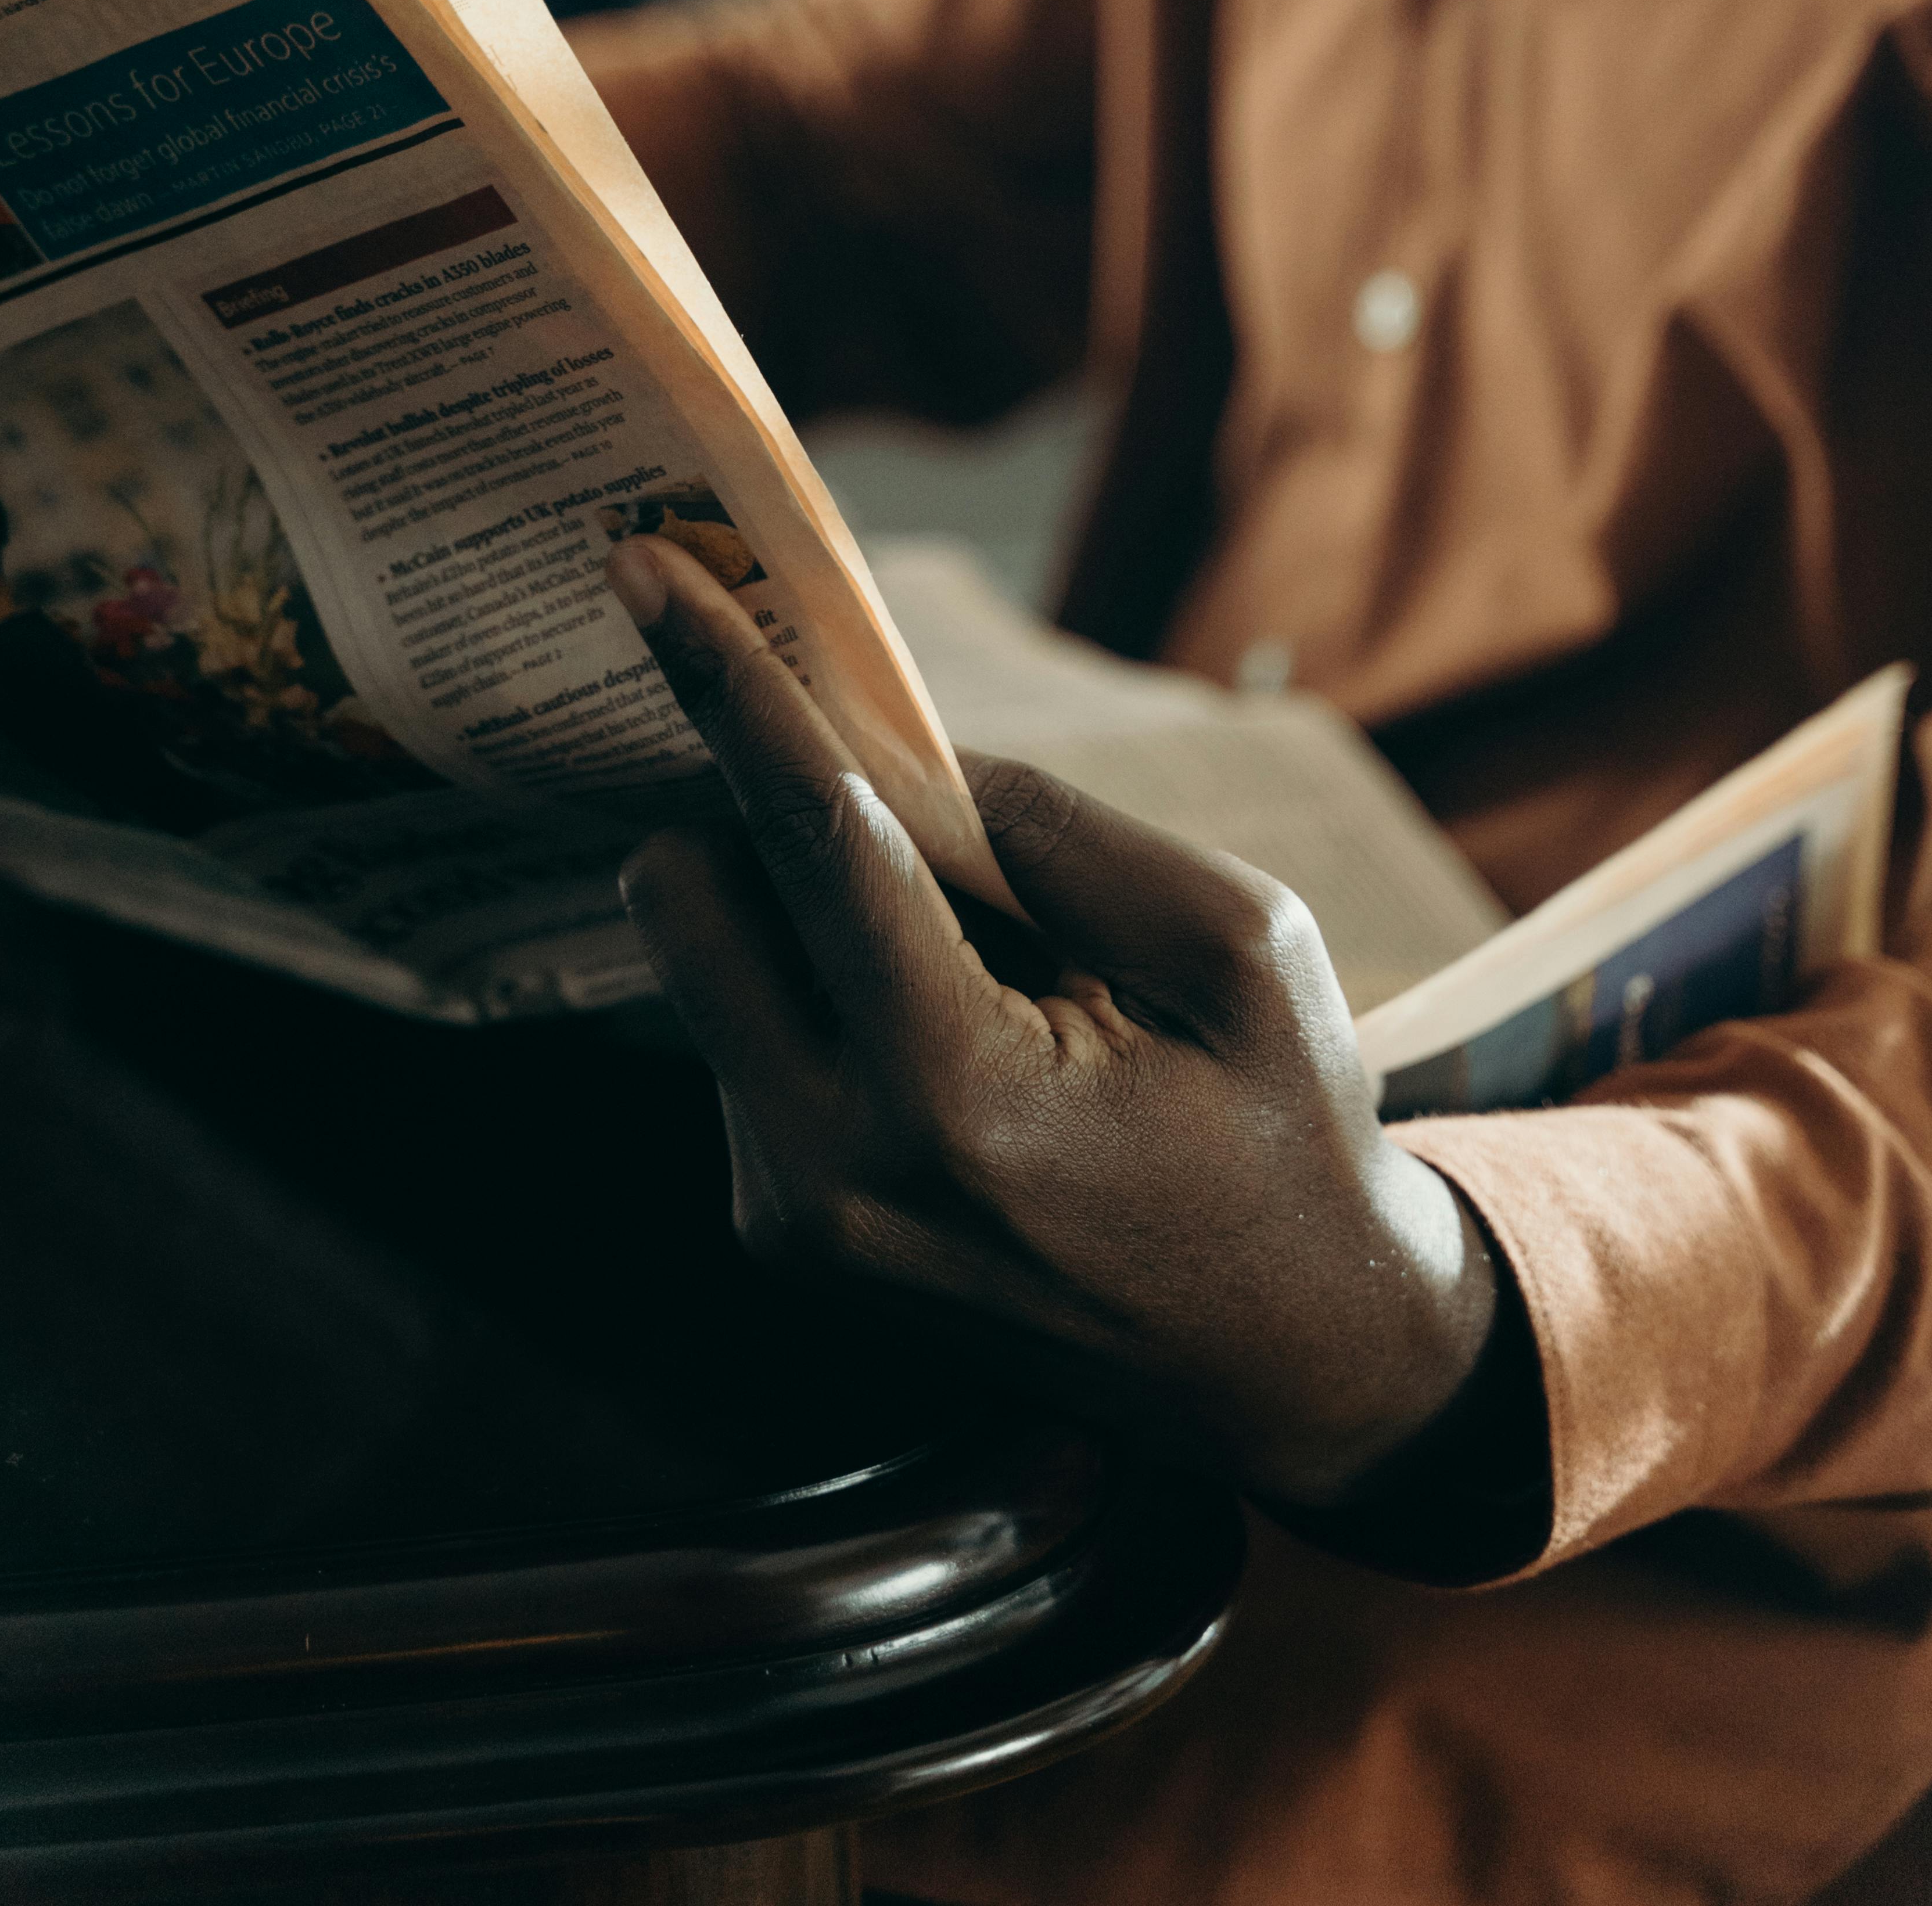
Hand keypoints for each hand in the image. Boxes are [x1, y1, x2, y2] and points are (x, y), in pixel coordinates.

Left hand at [609, 539, 1512, 1520]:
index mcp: (958, 1102)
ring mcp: (791, 1216)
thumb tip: (909, 756)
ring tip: (971, 951)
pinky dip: (812, 980)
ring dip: (792, 900)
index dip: (725, 687)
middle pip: (686, 895)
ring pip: (705, 962)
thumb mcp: (1236, 946)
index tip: (641, 565)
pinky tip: (946, 1016)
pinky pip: (740, 1034)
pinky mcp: (782, 1231)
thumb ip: (1058, 835)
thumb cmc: (1286, 1139)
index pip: (809, 841)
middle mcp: (835, 1171)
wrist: (1290, 1366)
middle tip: (856, 763)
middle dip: (744, 800)